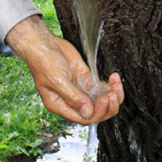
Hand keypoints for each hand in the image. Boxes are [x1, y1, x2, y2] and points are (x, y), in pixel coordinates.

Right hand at [6, 15, 123, 124]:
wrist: (44, 44)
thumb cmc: (44, 62)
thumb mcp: (57, 80)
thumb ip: (73, 97)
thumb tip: (88, 112)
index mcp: (60, 106)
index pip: (84, 118)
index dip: (97, 112)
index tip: (104, 99)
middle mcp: (72, 101)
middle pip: (95, 112)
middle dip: (108, 106)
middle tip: (113, 94)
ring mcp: (80, 90)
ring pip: (101, 101)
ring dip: (113, 96)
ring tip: (117, 85)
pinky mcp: (86, 79)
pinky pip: (102, 88)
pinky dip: (110, 85)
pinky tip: (114, 78)